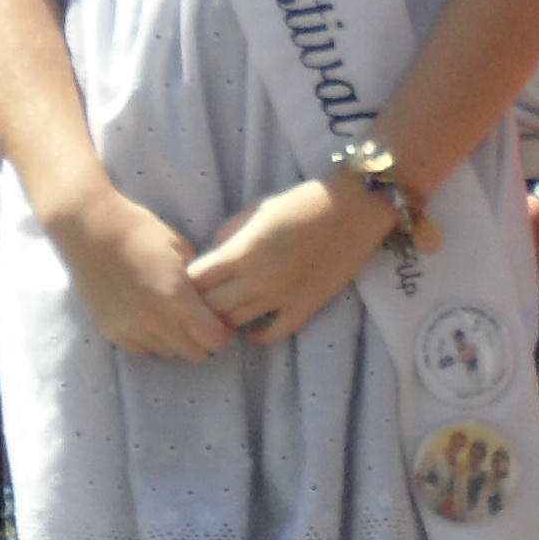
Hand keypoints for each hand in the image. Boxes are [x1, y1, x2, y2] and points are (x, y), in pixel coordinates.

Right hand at [49, 185, 235, 360]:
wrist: (90, 230)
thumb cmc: (139, 231)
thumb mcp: (180, 248)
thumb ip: (196, 277)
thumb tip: (204, 293)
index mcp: (177, 298)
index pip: (213, 338)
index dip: (222, 333)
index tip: (223, 323)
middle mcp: (155, 321)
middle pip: (193, 352)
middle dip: (203, 341)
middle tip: (201, 324)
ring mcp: (130, 328)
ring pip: (167, 351)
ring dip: (176, 341)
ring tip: (174, 320)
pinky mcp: (110, 330)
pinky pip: (140, 348)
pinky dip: (151, 340)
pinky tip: (151, 321)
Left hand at [187, 174, 388, 345]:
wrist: (352, 210)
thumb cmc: (301, 203)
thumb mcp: (256, 210)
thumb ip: (229, 234)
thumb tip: (212, 257)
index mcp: (242, 252)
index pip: (195, 281)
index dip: (186, 283)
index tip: (188, 281)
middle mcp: (258, 279)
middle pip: (210, 308)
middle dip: (199, 306)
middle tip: (200, 303)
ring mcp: (282, 297)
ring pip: (237, 323)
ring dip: (225, 320)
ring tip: (222, 316)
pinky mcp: (305, 307)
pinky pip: (275, 333)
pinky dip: (259, 336)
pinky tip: (252, 331)